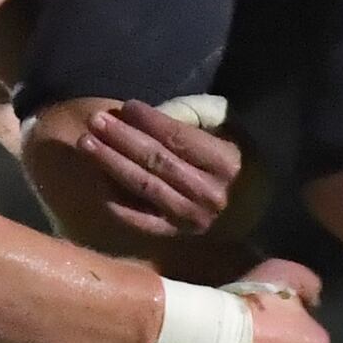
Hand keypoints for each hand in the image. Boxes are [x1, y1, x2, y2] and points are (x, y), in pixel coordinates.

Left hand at [71, 97, 258, 240]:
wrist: (256, 209)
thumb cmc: (237, 158)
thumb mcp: (227, 127)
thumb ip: (192, 116)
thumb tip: (147, 114)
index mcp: (226, 163)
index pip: (179, 139)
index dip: (149, 121)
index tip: (125, 106)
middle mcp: (209, 194)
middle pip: (157, 162)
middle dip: (122, 138)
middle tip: (95, 120)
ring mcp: (191, 219)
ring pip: (144, 187)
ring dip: (111, 163)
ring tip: (86, 142)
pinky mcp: (175, 235)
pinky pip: (140, 219)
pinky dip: (117, 201)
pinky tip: (97, 180)